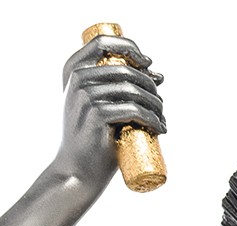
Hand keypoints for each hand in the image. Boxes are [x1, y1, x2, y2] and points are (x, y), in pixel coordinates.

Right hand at [54, 33, 165, 188]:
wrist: (78, 172)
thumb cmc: (92, 140)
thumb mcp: (101, 107)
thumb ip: (120, 88)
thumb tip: (159, 75)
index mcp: (73, 69)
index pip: (103, 41)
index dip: (130, 48)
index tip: (149, 65)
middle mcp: (77, 78)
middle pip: (125, 69)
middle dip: (150, 85)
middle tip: (161, 105)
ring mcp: (85, 96)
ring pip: (132, 90)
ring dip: (155, 104)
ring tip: (162, 119)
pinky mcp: (96, 115)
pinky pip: (133, 110)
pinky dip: (152, 119)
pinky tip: (160, 128)